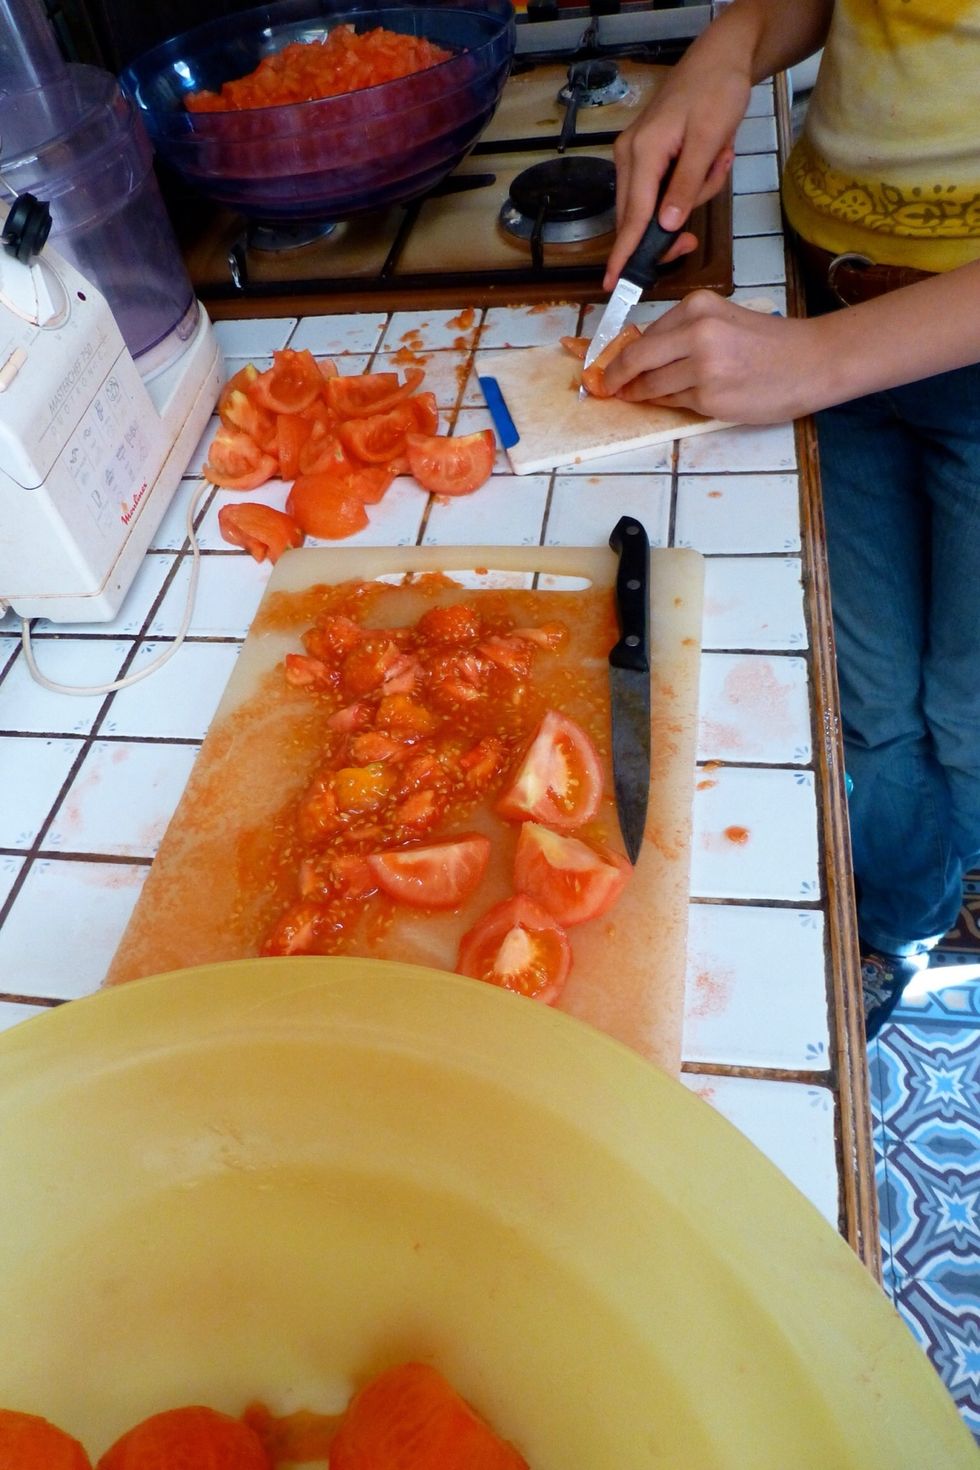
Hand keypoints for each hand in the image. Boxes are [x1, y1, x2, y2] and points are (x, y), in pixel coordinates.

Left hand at [601, 291, 833, 424]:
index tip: (608, 365)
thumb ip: (685, 333)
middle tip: (606, 386)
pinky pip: (674, 403)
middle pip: (638, 359)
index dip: (623, 353)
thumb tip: (641, 355)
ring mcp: (702, 368)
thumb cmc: (770, 343)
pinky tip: (673, 401)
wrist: (811, 362)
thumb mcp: (725, 320)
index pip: (647, 333)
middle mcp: (697, 333)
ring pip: (653, 385)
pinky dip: (667, 404)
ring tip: (635, 396)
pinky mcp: (710, 398)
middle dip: (618, 376)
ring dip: (642, 394)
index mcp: (699, 306)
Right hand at [603, 61, 749, 290]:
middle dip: (676, 221)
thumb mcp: (709, 140)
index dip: (624, 254)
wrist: (719, 59)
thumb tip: (666, 227)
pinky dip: (688, 184)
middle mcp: (629, 156)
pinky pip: (661, 189)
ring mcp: (634, 155)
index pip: (633, 217)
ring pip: (654, 205)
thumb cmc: (716, 91)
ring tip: (716, 158)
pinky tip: (708, 157)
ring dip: (690, 194)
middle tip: (703, 207)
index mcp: (642, 153)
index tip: (612, 284)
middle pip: (641, 216)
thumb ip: (686, 186)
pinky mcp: (645, 155)